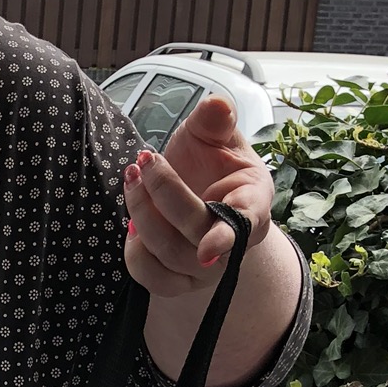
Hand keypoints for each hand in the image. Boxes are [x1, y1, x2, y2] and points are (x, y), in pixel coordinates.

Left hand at [123, 95, 274, 297]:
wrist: (203, 193)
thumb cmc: (212, 163)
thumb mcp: (214, 134)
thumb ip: (215, 119)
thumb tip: (217, 104)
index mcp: (254, 203)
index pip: (245, 225)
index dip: (227, 238)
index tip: (206, 249)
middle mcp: (235, 243)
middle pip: (193, 231)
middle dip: (161, 192)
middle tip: (141, 162)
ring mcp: (207, 269)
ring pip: (167, 253)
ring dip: (141, 213)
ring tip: (133, 179)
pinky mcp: (180, 282)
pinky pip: (151, 278)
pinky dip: (135, 251)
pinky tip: (134, 224)